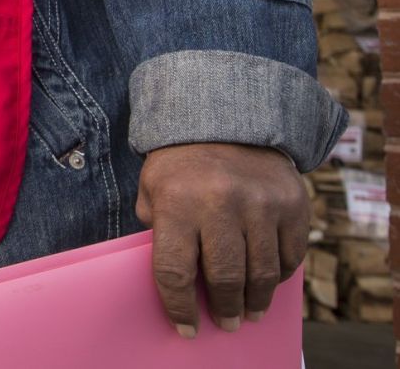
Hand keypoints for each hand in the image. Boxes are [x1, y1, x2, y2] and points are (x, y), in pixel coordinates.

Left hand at [136, 142, 307, 337]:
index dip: (180, 307)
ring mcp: (261, 204)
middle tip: (225, 322)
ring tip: (249, 312)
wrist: (227, 118)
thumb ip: (158, 228)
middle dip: (224, 308)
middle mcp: (221, 203)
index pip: (175, 271)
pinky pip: (291, 256)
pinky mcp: (293, 204)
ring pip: (263, 274)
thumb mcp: (153, 187)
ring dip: (256, 301)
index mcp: (177, 202)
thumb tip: (173, 277)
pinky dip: (281, 275)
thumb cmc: (182, 163)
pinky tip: (269, 282)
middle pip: (225, 278)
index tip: (187, 328)